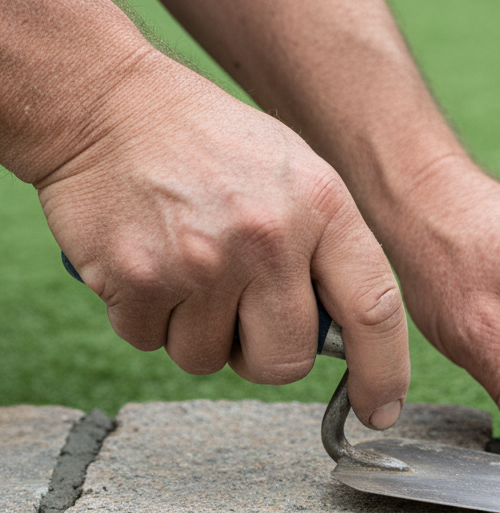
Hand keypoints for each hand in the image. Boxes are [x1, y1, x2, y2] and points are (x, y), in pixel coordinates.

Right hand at [35, 50, 408, 428]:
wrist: (103, 103)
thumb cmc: (207, 146)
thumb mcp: (294, 175)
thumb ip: (325, 251)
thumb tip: (343, 340)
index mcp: (321, 206)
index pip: (374, 310)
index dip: (383, 373)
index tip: (379, 409)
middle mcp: (268, 237)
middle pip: (285, 362)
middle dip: (262, 355)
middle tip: (237, 311)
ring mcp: (203, 260)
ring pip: (208, 360)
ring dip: (194, 333)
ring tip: (184, 268)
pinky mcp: (140, 278)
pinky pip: (150, 343)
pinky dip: (144, 317)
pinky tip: (146, 264)